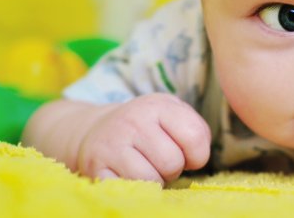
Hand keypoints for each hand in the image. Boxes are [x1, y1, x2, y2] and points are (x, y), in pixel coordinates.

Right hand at [76, 93, 210, 184]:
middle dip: (173, 169)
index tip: (186, 154)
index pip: (195, 137)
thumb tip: (198, 158)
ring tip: (146, 167)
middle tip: (160, 161)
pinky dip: (133, 188)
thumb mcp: (173, 115)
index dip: (197, 155)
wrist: (98, 129)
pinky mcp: (95, 166)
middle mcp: (134, 120)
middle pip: (173, 162)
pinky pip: (128, 189)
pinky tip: (127, 174)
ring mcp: (112, 142)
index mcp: (159, 105)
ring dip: (154, 180)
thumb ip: (196, 130)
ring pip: (151, 179)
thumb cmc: (147, 127)